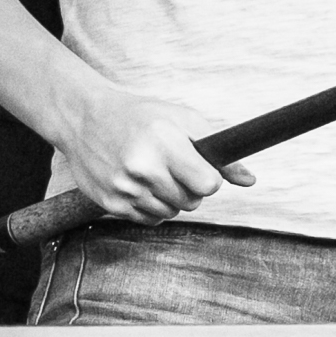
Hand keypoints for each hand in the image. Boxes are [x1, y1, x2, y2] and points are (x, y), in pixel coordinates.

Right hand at [59, 84, 253, 224]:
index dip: (209, 178)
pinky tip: (141, 184)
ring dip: (170, 198)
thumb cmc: (141, 116)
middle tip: (173, 166)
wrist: (86, 118)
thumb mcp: (182, 119)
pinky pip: (150, 220)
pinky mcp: (111, 204)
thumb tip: (249, 180)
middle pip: (192, 202)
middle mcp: (142, 168)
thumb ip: (218, 150)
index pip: (208, 185)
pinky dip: (152, 207)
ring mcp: (124, 189)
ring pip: (172, 213)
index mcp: (164, 143)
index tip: (200, 168)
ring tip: (155, 172)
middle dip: (189, 187)